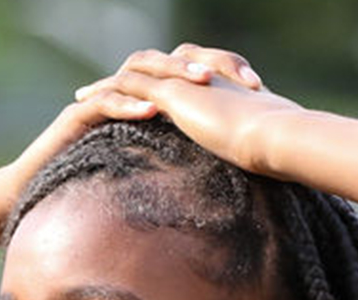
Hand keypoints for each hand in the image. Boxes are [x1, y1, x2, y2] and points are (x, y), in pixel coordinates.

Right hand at [0, 45, 257, 216]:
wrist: (37, 197)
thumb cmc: (95, 190)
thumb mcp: (154, 174)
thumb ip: (186, 162)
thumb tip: (235, 174)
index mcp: (149, 103)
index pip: (188, 74)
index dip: (222, 74)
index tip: (257, 88)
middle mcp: (127, 93)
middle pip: (168, 64)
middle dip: (202, 65)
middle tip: (233, 76)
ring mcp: (101, 100)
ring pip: (139, 73)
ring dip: (170, 76)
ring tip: (198, 83)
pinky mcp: (77, 116)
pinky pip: (106, 102)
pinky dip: (129, 105)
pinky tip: (151, 111)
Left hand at [72, 46, 299, 174]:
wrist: (273, 137)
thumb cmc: (273, 150)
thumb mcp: (251, 148)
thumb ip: (239, 151)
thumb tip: (245, 173)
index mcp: (217, 88)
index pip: (180, 79)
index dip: (156, 87)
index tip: (137, 100)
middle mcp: (200, 77)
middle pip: (154, 67)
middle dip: (127, 77)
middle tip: (101, 89)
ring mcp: (186, 81)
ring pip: (136, 73)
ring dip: (108, 83)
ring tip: (84, 95)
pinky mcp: (173, 92)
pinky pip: (130, 87)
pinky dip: (109, 93)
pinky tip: (88, 102)